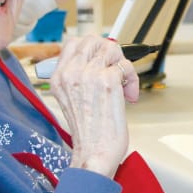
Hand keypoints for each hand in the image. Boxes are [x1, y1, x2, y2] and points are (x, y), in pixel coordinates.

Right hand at [47, 35, 138, 176]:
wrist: (93, 152)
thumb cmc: (88, 133)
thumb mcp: (71, 100)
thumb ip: (79, 79)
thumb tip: (99, 61)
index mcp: (59, 78)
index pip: (73, 43)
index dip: (93, 48)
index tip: (103, 61)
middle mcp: (71, 73)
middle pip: (94, 40)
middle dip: (110, 53)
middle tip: (116, 71)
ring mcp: (89, 75)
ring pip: (112, 49)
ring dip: (123, 66)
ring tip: (123, 85)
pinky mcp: (108, 81)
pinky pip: (126, 66)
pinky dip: (133, 80)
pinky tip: (129, 96)